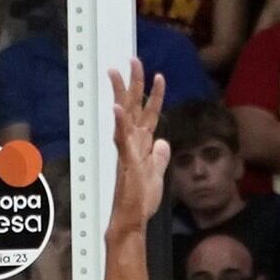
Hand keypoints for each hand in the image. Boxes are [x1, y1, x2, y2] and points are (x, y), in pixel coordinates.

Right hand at [106, 64, 169, 237]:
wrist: (132, 220)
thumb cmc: (141, 201)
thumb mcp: (157, 175)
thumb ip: (159, 157)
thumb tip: (163, 142)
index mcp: (142, 144)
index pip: (149, 113)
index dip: (155, 95)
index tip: (159, 76)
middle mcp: (133, 143)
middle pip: (134, 107)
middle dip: (135, 83)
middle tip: (133, 59)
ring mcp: (127, 151)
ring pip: (124, 116)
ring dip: (121, 94)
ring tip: (116, 72)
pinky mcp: (126, 162)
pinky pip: (122, 140)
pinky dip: (120, 124)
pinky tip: (118, 108)